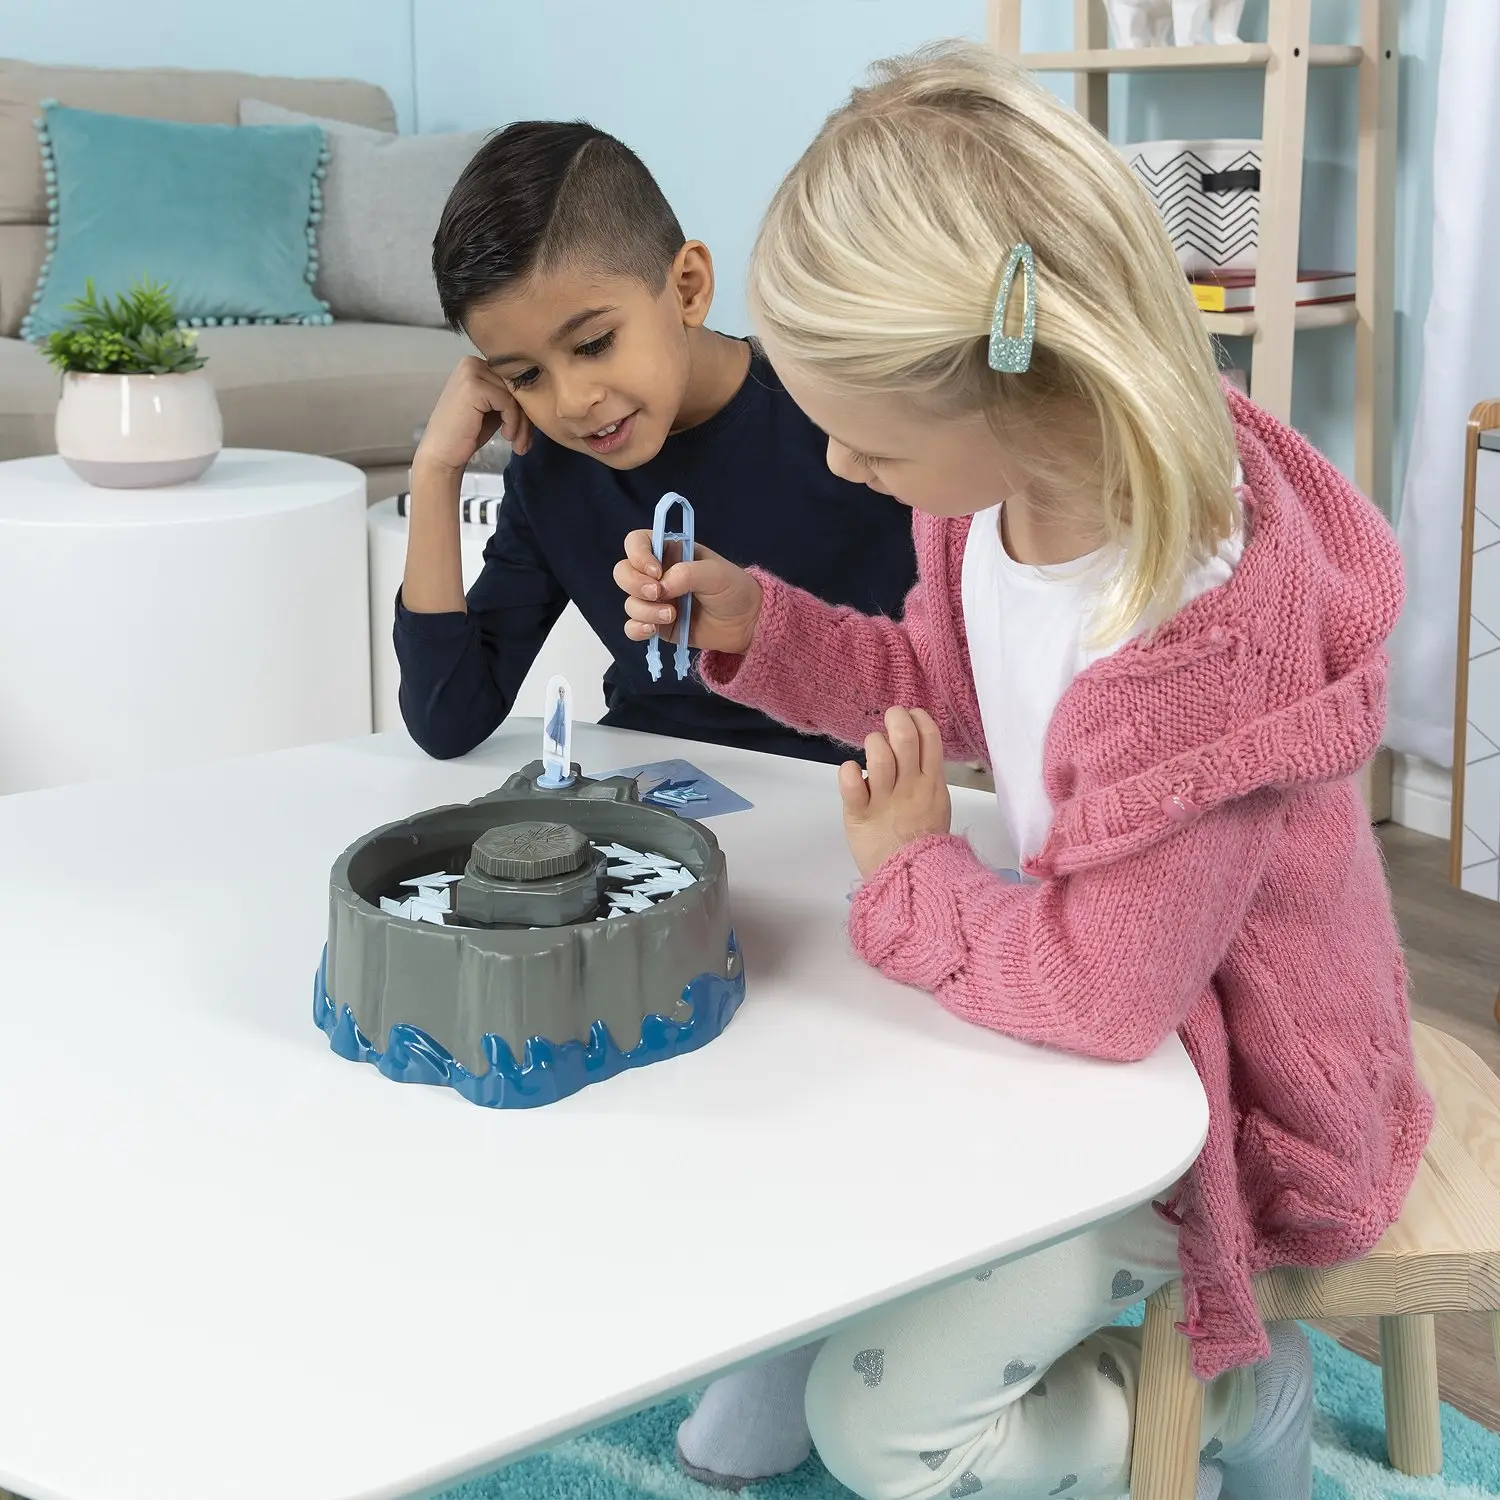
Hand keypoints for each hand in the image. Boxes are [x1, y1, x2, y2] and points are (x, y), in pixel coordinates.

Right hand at [414, 357, 531, 476]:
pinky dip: (512, 422)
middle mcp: (472, 362)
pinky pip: (508, 402)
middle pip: (517, 386)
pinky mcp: (473, 386)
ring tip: (518, 444)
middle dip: (526, 417)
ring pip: (516, 395)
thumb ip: (511, 395)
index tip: (526, 432)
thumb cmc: (469, 433)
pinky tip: (506, 436)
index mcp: (477, 363)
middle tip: (525, 442)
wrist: (443, 454)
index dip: (525, 406)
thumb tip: (544, 389)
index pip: (514, 380)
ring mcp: (471, 372)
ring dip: (522, 424)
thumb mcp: (494, 408)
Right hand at [614, 530, 763, 655]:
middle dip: (635, 585)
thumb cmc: (733, 589)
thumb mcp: (715, 573)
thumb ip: (686, 574)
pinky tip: (653, 630)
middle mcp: (656, 575)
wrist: (746, 623)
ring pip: (629, 602)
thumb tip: (661, 587)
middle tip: (659, 594)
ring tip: (673, 616)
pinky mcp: (657, 625)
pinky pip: (632, 627)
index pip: (636, 543)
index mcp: (669, 552)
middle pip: (623, 572)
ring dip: (646, 610)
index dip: (638, 556)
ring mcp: (655, 601)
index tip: (656, 572)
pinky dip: (637, 629)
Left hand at [839, 708, 951, 878]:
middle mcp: (910, 785)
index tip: (909, 717)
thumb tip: (915, 749)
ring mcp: (884, 799)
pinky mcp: (859, 813)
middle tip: (888, 721)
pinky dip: (848, 771)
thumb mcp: (936, 804)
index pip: (930, 737)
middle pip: (905, 739)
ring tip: (871, 750)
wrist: (912, 879)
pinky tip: (850, 773)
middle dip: (895, 719)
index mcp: (932, 782)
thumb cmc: (922, 841)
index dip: (918, 718)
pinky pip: (851, 784)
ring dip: (873, 743)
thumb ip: (926, 776)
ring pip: (879, 755)